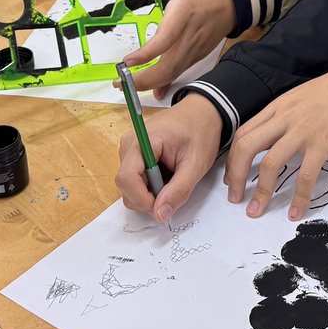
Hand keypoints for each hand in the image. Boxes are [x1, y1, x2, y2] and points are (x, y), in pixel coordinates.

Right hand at [115, 92, 223, 222]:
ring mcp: (129, 150)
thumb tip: (160, 215)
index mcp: (142, 140)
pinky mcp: (134, 156)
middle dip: (147, 199)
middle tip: (173, 194)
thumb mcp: (196, 164)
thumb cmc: (200, 132)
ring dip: (150, 193)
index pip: (127, 178)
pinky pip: (135, 180)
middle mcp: (129, 144)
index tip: (163, 207)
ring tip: (172, 180)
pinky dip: (150, 186)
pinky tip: (167, 177)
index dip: (142, 199)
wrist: (202, 113)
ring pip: (129, 186)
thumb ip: (179, 190)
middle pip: (126, 186)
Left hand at [122, 0, 233, 98]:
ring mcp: (196, 47)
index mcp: (184, 12)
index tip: (127, 61)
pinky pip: (181, 71)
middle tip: (119, 82)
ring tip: (127, 85)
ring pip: (173, 73)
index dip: (147, 54)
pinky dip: (166, 82)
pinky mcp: (199, 53)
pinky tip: (154, 89)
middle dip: (143, 79)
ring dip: (151, 83)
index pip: (166, 39)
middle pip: (167, 66)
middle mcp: (190, 35)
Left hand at [224, 55, 327, 220]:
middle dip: (235, 176)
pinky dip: (299, 197)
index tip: (232, 178)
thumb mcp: (301, 98)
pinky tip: (296, 212)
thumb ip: (285, 116)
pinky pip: (305, 175)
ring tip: (256, 211)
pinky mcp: (323, 142)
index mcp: (278, 107)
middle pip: (246, 148)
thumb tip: (273, 138)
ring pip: (270, 163)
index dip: (232, 159)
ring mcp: (303, 130)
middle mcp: (285, 118)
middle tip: (235, 197)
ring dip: (261, 191)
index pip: (244, 134)